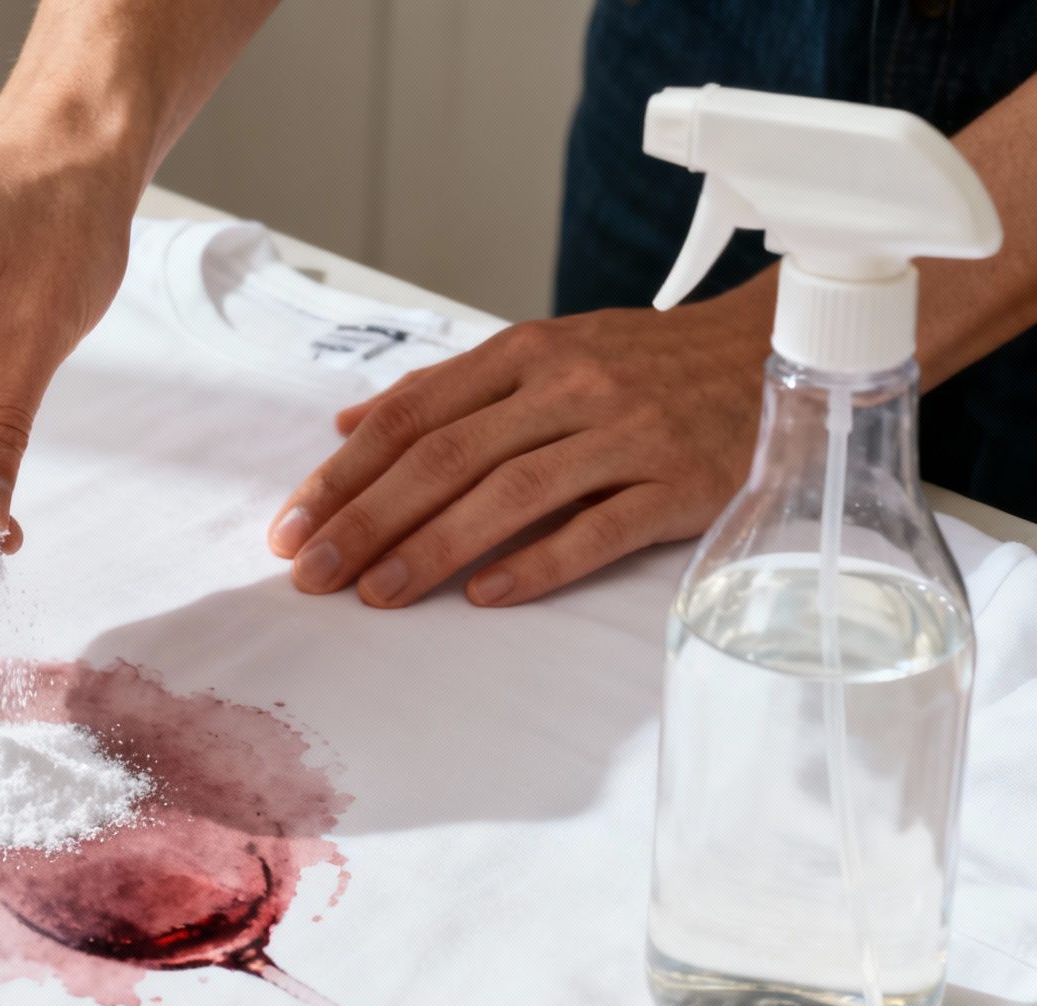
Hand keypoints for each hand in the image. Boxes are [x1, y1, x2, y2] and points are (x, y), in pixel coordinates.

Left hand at [266, 291, 772, 606]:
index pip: (410, 416)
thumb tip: (346, 424)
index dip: (342, 473)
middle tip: (311, 572)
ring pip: (509, 494)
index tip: (290, 524)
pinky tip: (485, 596)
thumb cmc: (641, 363)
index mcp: (523, 354)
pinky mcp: (678, 483)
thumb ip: (444, 390)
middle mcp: (568, 387)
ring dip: (432, 548)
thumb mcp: (540, 353)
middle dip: (366, 520)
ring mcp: (626, 434)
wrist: (774, 350)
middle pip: (445, 458)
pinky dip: (538, 562)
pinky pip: (599, 528)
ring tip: (376, 595)